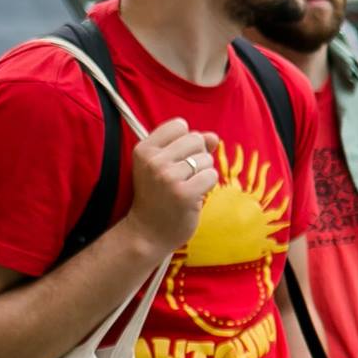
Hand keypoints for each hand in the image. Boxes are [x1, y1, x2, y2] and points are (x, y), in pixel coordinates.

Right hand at [123, 119, 219, 254]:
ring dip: (203, 174)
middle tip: (183, 177)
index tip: (176, 160)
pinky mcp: (184, 193)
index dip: (186, 141)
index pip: (180, 125)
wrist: (147, 232)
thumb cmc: (158, 196)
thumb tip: (214, 136)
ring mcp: (168, 177)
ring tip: (186, 187)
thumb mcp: (164, 166)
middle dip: (198, 157)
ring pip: (206, 159)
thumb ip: (189, 146)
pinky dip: (207, 186)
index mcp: (144, 149)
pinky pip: (212, 176)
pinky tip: (193, 196)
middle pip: (196, 139)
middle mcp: (153, 160)